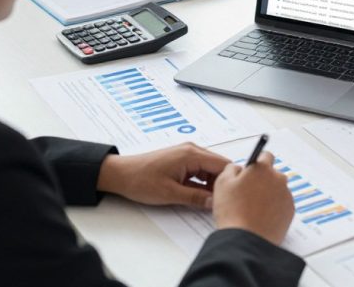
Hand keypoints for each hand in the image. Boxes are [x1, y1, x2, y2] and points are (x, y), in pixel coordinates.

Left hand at [96, 143, 229, 207]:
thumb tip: (215, 202)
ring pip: (209, 169)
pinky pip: (199, 170)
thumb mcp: (171, 193)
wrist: (120, 174)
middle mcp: (192, 150)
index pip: (223, 165)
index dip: (230, 181)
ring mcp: (187, 155)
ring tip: (210, 201)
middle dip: (221, 183)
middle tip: (222, 202)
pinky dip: (202, 182)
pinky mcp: (181, 161)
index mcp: (191, 154)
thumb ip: (196, 197)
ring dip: (212, 184)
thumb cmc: (141, 181)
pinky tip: (199, 195)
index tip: (232, 196)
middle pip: (218, 166)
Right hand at [212, 151, 294, 244]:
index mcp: (262, 169)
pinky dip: (273, 209)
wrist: (246, 239)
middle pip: (272, 174)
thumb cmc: (233, 211)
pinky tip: (260, 217)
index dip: (257, 163)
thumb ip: (231, 169)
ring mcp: (286, 196)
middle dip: (262, 181)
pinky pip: (281, 205)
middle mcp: (278, 179)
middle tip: (247, 194)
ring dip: (268, 195)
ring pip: (277, 190)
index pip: (265, 155)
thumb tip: (238, 168)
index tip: (252, 170)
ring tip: (252, 209)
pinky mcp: (290, 212)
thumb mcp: (222, 183)